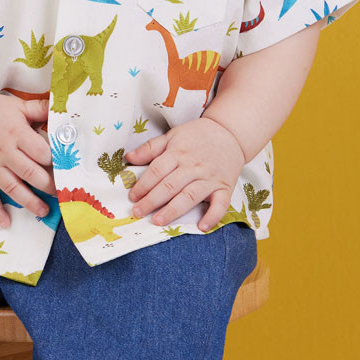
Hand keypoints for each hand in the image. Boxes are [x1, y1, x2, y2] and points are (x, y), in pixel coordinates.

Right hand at [0, 92, 52, 227]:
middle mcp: (3, 151)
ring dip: (29, 202)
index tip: (66, 168)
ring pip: (12, 188)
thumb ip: (41, 109)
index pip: (40, 152)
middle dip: (48, 185)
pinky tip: (6, 222)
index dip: (54, 161)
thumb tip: (63, 109)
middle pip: (30, 173)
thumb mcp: (19, 106)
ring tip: (44, 211)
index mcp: (16, 132)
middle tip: (61, 193)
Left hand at [124, 117, 245, 231]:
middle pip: (170, 185)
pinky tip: (202, 227)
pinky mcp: (225, 187)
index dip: (143, 184)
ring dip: (173, 210)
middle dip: (152, 200)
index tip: (132, 196)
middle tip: (138, 212)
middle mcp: (193, 166)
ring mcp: (210, 178)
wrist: (230, 133)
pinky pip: (220, 204)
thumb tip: (129, 158)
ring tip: (158, 221)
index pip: (157, 170)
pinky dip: (213, 216)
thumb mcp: (172, 136)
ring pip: (190, 196)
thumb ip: (150, 148)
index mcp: (178, 152)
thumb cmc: (197, 136)